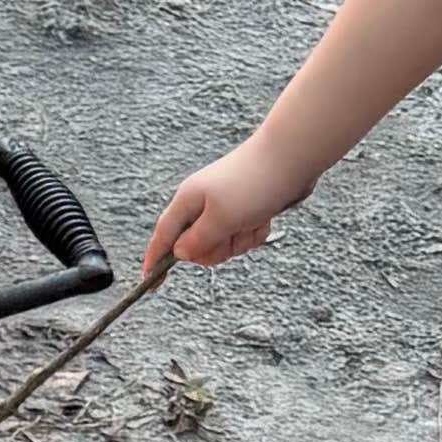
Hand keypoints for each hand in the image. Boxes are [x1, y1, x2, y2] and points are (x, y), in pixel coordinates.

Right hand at [144, 145, 285, 276]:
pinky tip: (264, 218)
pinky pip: (243, 235)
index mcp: (188, 201)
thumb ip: (197, 242)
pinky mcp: (245, 210)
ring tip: (252, 220)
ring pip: (223, 244)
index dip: (155, 259)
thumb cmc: (253, 183)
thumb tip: (178, 254)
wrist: (291, 158)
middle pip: (197, 246)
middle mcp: (202, 204)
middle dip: (218, 249)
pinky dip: (254, 232)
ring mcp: (225, 207)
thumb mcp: (221, 219)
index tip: (151, 283)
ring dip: (240, 240)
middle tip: (233, 234)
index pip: (164, 235)